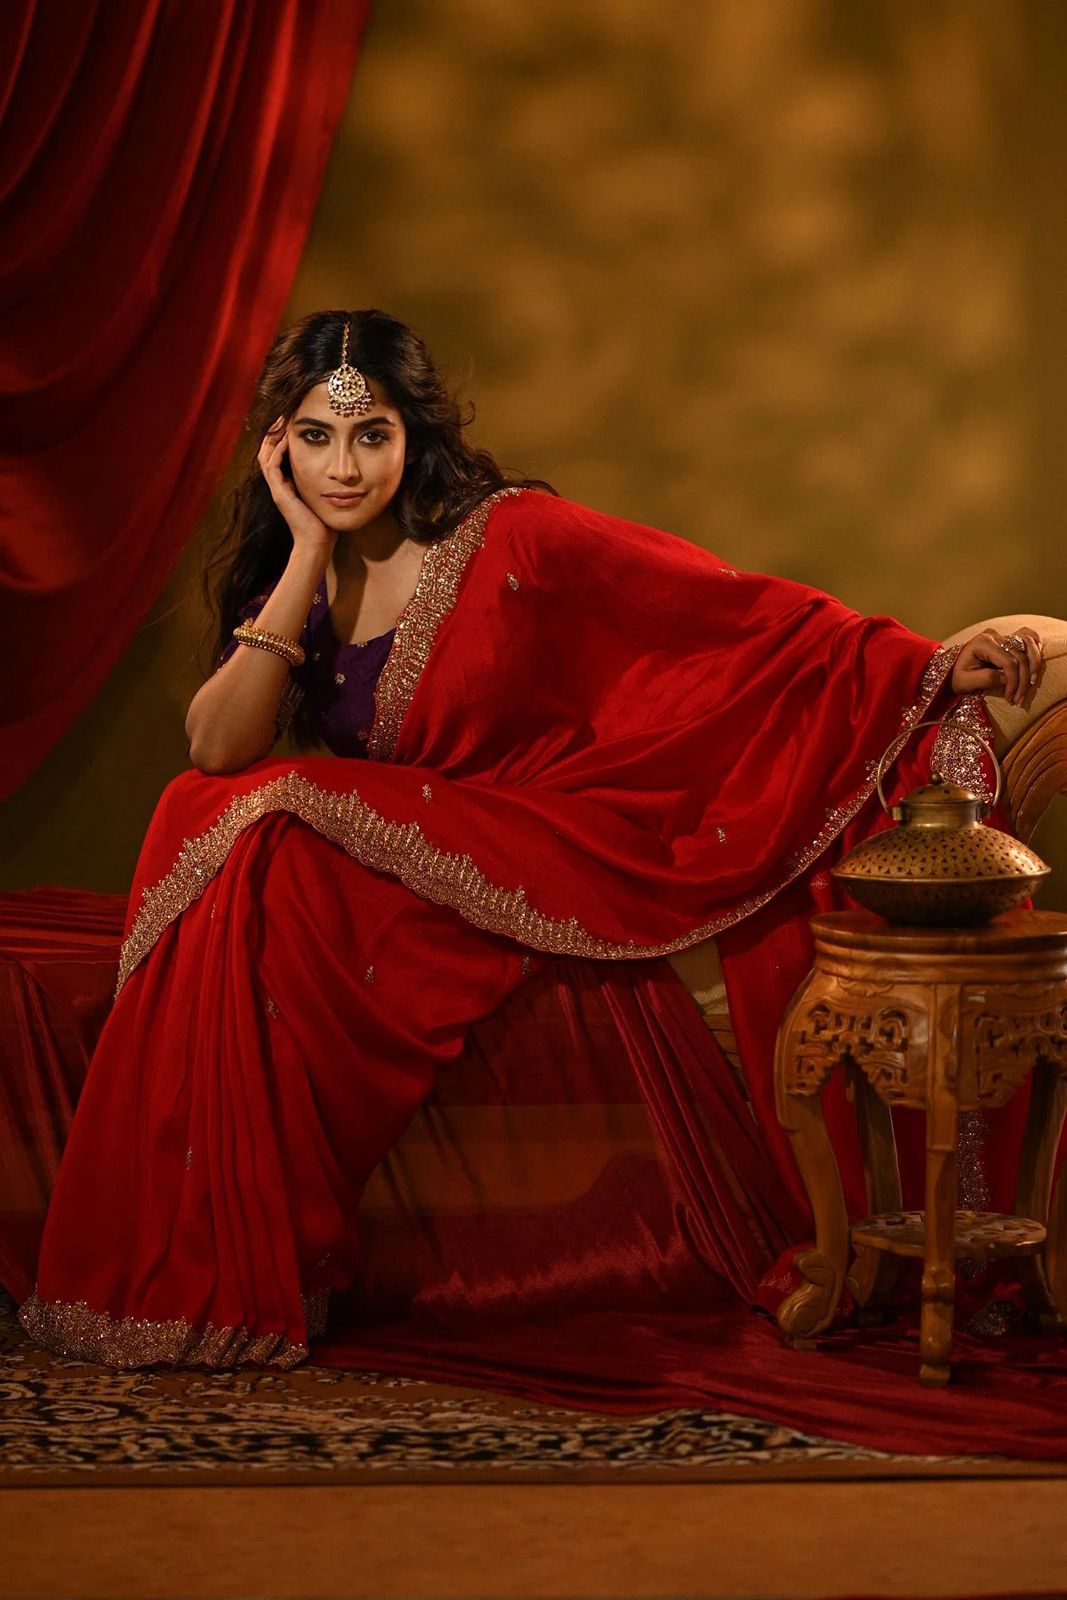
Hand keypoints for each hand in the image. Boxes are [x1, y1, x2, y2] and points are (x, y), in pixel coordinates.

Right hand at [258, 419, 335, 558]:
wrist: (318, 544)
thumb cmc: (325, 525)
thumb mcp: (324, 496)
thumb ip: (324, 483)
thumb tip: (339, 471)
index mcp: (287, 485)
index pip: (278, 454)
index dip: (282, 437)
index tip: (292, 421)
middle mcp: (279, 486)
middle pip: (268, 451)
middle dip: (275, 432)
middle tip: (284, 414)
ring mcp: (277, 490)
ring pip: (266, 455)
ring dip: (274, 437)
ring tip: (282, 420)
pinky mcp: (279, 494)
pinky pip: (272, 466)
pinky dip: (278, 451)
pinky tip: (287, 439)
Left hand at [950, 626, 1042, 706]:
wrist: (952, 670)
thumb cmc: (957, 677)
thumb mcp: (965, 681)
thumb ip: (985, 679)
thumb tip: (1007, 679)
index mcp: (982, 643)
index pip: (1008, 661)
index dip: (1013, 681)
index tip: (1011, 698)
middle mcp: (994, 635)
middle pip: (1020, 656)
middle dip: (1022, 680)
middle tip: (1019, 699)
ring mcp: (1001, 635)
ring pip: (1028, 645)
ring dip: (1033, 666)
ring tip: (1029, 685)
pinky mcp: (1007, 639)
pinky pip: (1027, 637)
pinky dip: (1035, 647)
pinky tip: (1035, 662)